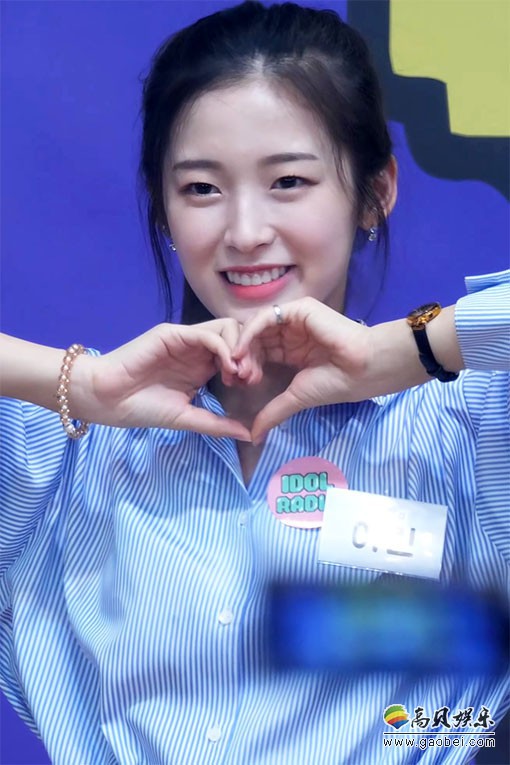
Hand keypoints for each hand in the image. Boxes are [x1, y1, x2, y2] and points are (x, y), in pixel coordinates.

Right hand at [71, 320, 261, 439]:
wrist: (107, 399)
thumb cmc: (142, 409)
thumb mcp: (187, 418)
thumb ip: (216, 424)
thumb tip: (248, 435)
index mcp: (202, 366)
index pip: (238, 354)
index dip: (249, 367)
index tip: (249, 388)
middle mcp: (197, 349)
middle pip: (238, 336)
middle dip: (250, 355)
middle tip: (248, 379)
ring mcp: (186, 339)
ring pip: (227, 329)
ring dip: (239, 349)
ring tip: (237, 374)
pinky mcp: (173, 334)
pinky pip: (207, 334)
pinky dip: (224, 348)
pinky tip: (226, 367)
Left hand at [233, 298, 425, 440]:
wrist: (363, 368)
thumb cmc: (336, 382)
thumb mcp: (296, 397)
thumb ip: (273, 412)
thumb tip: (255, 436)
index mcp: (293, 350)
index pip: (261, 353)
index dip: (247, 367)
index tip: (239, 386)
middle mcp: (292, 332)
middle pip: (256, 340)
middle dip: (242, 358)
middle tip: (236, 377)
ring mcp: (295, 319)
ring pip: (258, 328)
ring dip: (244, 347)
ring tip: (239, 367)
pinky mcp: (299, 309)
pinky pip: (267, 317)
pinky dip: (251, 333)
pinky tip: (243, 351)